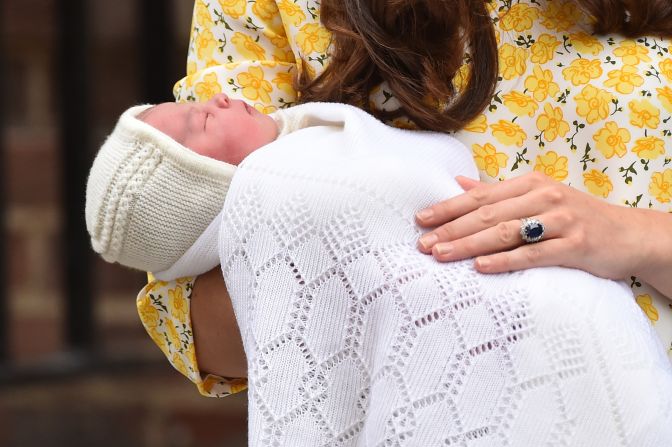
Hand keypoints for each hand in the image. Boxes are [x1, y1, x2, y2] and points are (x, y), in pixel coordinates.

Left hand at [415, 172, 670, 287]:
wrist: (629, 234)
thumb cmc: (576, 216)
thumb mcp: (538, 197)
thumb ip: (499, 193)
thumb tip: (460, 183)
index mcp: (530, 183)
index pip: (480, 196)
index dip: (448, 208)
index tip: (421, 220)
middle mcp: (544, 197)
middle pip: (487, 214)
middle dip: (451, 229)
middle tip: (423, 244)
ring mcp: (561, 220)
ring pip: (505, 233)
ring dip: (469, 244)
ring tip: (441, 254)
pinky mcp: (575, 245)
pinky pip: (533, 253)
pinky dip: (505, 260)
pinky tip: (481, 267)